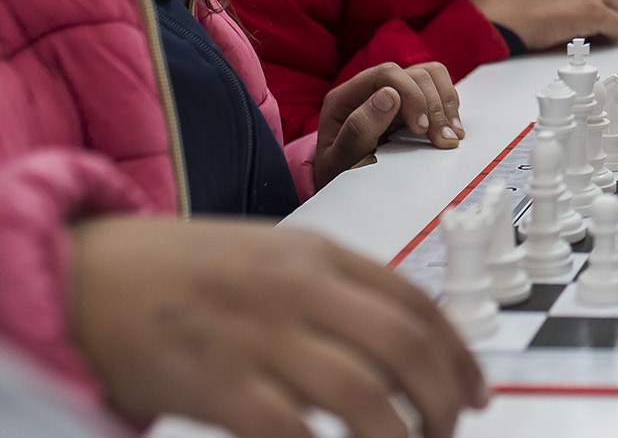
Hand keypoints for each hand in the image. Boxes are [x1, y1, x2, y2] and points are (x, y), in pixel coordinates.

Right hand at [69, 216, 486, 437]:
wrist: (87, 276)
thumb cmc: (183, 271)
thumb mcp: (272, 256)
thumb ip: (334, 288)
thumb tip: (402, 339)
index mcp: (318, 254)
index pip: (416, 302)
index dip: (458, 353)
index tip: (475, 390)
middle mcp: (298, 289)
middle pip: (405, 346)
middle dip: (442, 396)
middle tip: (449, 428)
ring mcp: (258, 336)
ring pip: (364, 393)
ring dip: (401, 433)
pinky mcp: (217, 385)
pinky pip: (293, 431)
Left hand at [313, 62, 462, 189]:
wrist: (346, 191)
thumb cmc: (338, 174)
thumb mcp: (339, 161)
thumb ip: (358, 128)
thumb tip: (389, 94)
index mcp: (347, 97)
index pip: (387, 74)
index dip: (411, 95)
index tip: (421, 128)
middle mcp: (372, 89)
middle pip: (415, 75)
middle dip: (433, 106)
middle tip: (441, 139)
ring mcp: (394, 94)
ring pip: (431, 76)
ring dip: (447, 103)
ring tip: (451, 135)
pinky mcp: (411, 104)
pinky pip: (439, 88)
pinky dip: (450, 106)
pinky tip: (451, 130)